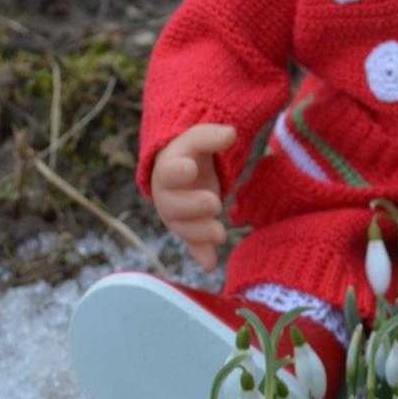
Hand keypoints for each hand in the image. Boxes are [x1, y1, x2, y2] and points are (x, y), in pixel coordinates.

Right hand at [151, 123, 236, 269]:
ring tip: (221, 235)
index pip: (168, 171)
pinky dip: (201, 254)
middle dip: (193, 207)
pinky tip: (210, 264)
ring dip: (200, 233)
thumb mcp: (199, 139)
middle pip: (173, 206)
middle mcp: (167, 195)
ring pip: (182, 228)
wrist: (183, 167)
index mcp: (167, 169)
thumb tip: (230, 134)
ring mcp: (177, 215)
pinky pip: (192, 244)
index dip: (178, 171)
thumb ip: (211, 136)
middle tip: (214, 203)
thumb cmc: (191, 152)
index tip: (191, 168)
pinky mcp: (190, 228)